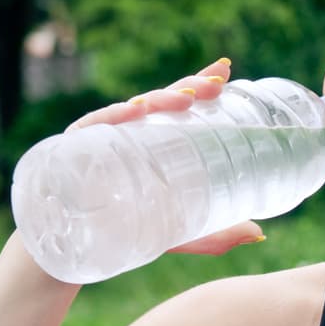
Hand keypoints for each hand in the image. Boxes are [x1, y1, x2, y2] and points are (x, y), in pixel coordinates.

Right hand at [64, 58, 265, 255]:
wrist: (65, 255)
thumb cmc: (122, 232)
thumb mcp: (176, 234)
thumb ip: (215, 234)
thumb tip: (259, 233)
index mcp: (148, 143)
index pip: (176, 107)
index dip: (198, 84)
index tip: (225, 70)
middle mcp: (125, 134)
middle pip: (158, 102)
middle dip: (188, 88)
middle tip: (216, 85)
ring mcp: (98, 141)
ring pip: (130, 110)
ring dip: (159, 100)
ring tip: (188, 98)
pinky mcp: (70, 153)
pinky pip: (92, 129)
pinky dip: (112, 118)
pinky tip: (134, 112)